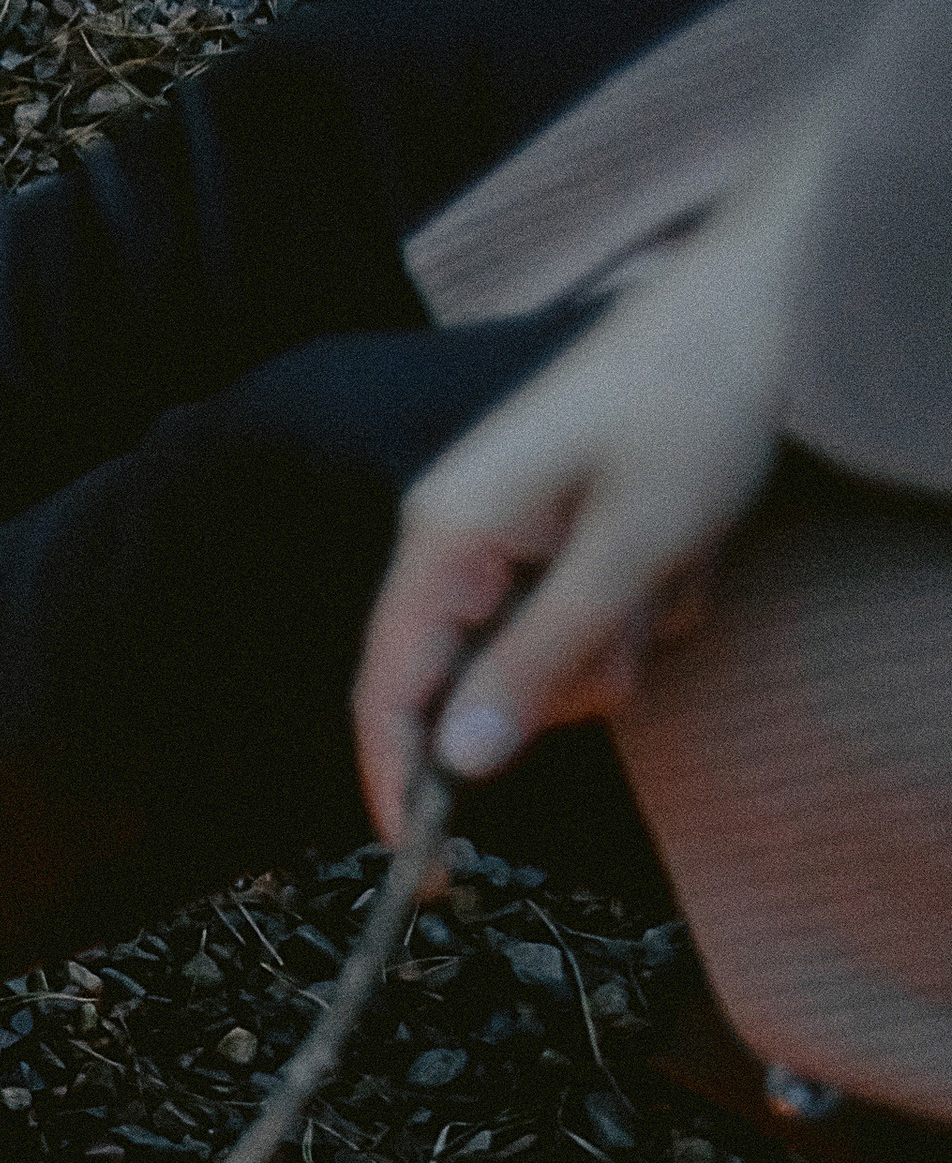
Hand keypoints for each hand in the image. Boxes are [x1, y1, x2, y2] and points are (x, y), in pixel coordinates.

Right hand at [355, 104, 836, 838]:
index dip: (398, 787)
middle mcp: (459, 535)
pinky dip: (637, 604)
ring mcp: (510, 529)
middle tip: (634, 631)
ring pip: (535, 659)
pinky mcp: (559, 526)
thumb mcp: (629, 550)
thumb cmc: (697, 399)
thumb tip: (459, 763)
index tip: (430, 872)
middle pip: (470, 684)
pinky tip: (680, 549)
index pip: (388, 691)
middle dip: (558, 686)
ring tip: (670, 570)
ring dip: (612, 643)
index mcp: (445, 534)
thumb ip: (537, 662)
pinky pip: (578, 614)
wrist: (773, 289)